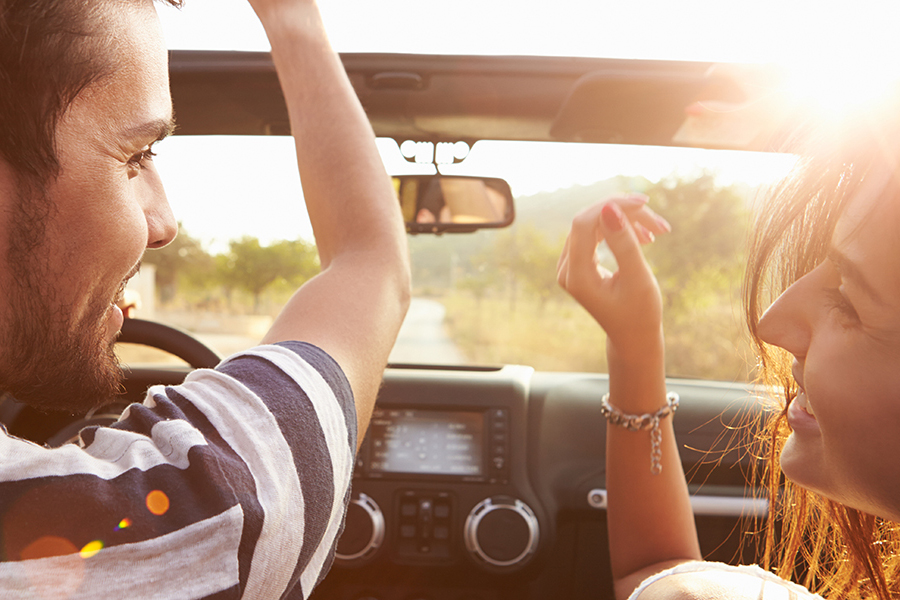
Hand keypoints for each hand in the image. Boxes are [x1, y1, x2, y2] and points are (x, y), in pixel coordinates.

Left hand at [556, 194, 670, 358]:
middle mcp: (566, 269)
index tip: (643, 203)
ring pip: (595, 225)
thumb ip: (623, 243)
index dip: (612, 206)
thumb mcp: (637, 279)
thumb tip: (609, 208)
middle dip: (625, 214)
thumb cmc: (639, 313)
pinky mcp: (579, 262)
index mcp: (576, 276)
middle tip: (659, 223)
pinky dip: (620, 230)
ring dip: (626, 222)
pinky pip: (596, 233)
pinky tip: (644, 238)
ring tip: (657, 232)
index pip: (584, 223)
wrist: (633, 336)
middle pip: (590, 222)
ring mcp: (570, 265)